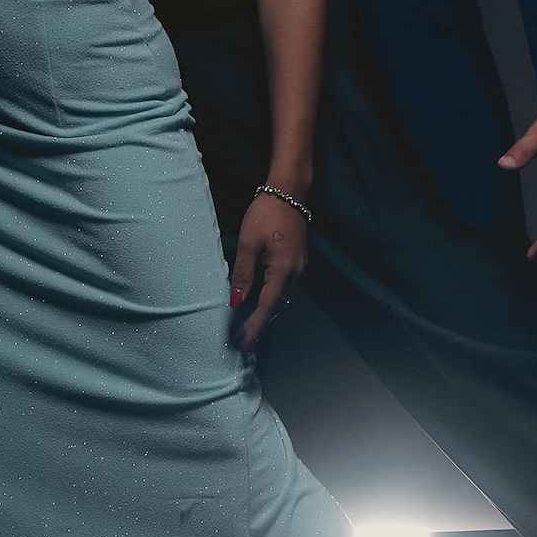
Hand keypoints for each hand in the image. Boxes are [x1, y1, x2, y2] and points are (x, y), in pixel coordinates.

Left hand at [229, 190, 308, 351]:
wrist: (289, 192)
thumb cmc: (265, 213)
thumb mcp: (248, 243)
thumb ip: (243, 274)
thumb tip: (236, 301)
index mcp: (284, 269)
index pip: (267, 305)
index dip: (255, 325)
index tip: (245, 343)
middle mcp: (296, 273)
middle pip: (278, 306)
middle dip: (260, 323)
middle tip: (242, 340)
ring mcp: (300, 268)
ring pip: (282, 298)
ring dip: (266, 312)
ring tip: (247, 326)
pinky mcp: (297, 262)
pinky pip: (284, 288)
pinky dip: (271, 299)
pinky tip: (258, 302)